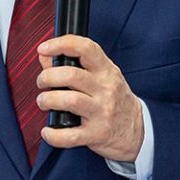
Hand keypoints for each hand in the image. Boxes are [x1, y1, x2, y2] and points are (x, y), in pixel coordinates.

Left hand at [35, 35, 143, 162]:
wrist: (137, 131)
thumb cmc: (115, 100)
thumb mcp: (102, 77)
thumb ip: (74, 64)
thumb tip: (45, 55)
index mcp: (106, 71)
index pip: (86, 48)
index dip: (61, 44)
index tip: (44, 47)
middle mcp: (105, 89)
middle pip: (71, 75)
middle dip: (48, 77)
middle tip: (42, 82)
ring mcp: (102, 112)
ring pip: (69, 101)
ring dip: (48, 100)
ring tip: (44, 102)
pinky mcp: (96, 134)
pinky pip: (70, 136)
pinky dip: (53, 134)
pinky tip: (47, 131)